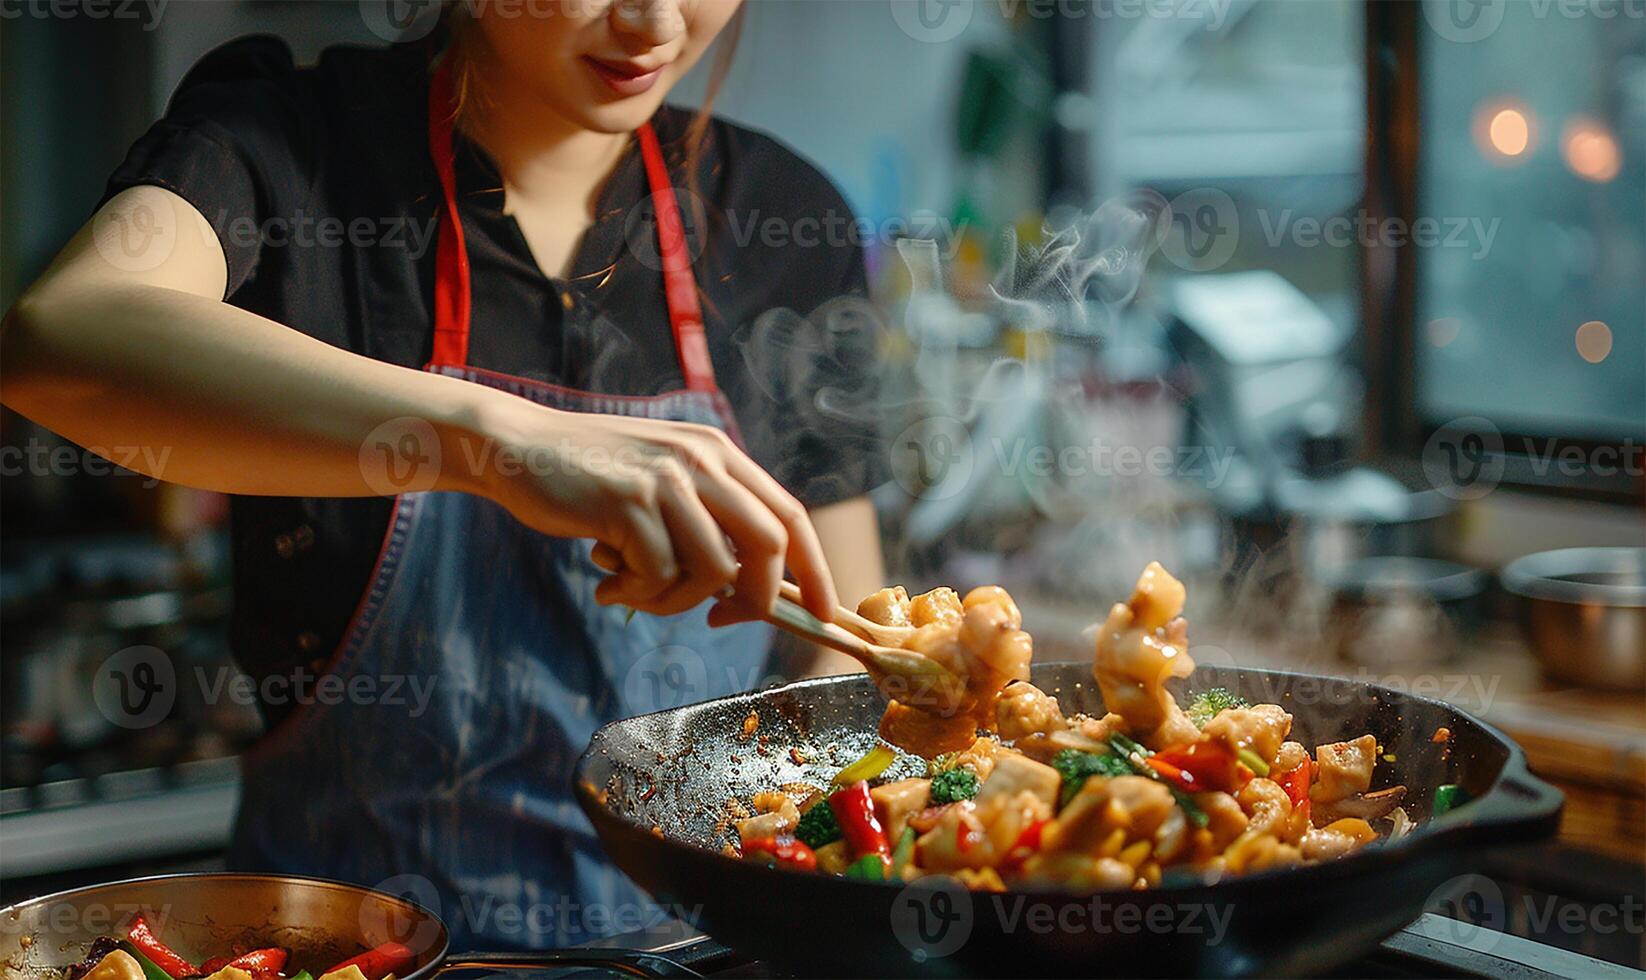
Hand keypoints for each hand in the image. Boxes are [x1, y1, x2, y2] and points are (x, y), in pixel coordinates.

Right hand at [473, 396, 837, 622]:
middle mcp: (702, 460)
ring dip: (677, 602)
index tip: (825, 613)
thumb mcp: (662, 482)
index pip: (789, 514)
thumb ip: (705, 519)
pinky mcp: (629, 503)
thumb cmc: (590, 478)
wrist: (518, 449)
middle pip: (768, 546)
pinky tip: (608, 584)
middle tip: (723, 622)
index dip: (815, 568)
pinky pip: (660, 577)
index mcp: (718, 453)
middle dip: (758, 600)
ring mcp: (667, 480)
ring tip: (635, 591)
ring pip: (714, 571)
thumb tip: (748, 589)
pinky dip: (639, 596)